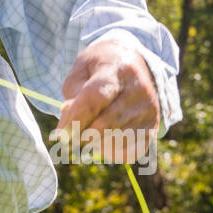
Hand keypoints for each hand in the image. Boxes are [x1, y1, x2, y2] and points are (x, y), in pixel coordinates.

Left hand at [52, 38, 158, 162]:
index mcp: (117, 69)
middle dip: (82, 134)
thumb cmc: (100, 66)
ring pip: (117, 139)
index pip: (95, 98)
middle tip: (69, 135)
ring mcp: (148, 110)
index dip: (76, 119)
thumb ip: (73, 94)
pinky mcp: (152, 127)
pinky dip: (111, 151)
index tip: (60, 134)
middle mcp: (138, 90)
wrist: (134, 61)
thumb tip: (70, 123)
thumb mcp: (81, 69)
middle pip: (106, 123)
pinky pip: (130, 151)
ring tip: (87, 130)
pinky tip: (102, 141)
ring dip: (95, 142)